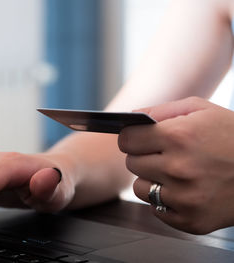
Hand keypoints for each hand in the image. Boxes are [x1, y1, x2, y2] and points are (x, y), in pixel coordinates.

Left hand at [118, 97, 233, 233]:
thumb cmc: (233, 136)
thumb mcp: (201, 109)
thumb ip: (161, 111)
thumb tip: (130, 118)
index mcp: (179, 137)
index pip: (126, 140)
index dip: (131, 137)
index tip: (137, 139)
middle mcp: (179, 168)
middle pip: (131, 163)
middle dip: (143, 156)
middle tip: (163, 154)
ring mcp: (185, 198)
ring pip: (140, 188)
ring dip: (151, 179)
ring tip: (175, 173)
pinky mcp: (190, 220)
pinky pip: (156, 209)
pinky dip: (165, 199)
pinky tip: (185, 189)